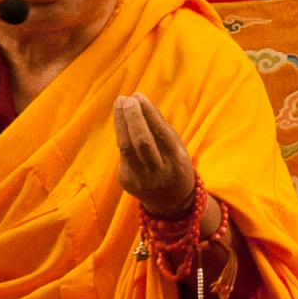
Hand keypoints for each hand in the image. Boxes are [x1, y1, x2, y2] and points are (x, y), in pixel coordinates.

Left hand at [114, 92, 195, 218]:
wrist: (171, 203)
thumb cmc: (174, 166)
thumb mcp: (177, 148)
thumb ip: (160, 126)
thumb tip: (140, 101)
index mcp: (177, 162)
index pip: (161, 134)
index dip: (148, 113)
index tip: (139, 96)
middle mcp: (159, 173)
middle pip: (142, 142)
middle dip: (132, 117)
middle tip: (127, 98)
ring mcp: (141, 179)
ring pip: (126, 147)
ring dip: (121, 122)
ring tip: (120, 103)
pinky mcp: (126, 181)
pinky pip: (123, 154)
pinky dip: (123, 135)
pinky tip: (122, 122)